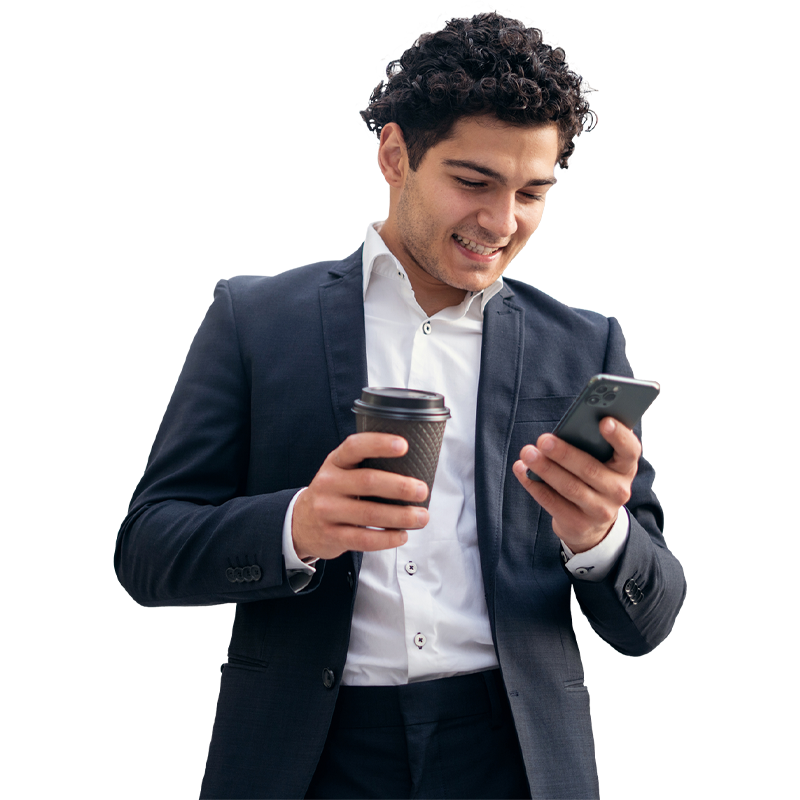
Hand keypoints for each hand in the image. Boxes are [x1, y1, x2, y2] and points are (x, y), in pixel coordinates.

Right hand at [291, 433, 429, 560]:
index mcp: (335, 462)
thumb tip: (413, 465)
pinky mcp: (332, 536)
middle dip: (400, 486)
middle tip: (422, 491)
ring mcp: (328, 511)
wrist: (301, 523)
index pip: (355, 447)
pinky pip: (365, 539)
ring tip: (421, 516)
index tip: (404, 445)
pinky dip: (388, 538)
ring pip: (370, 514)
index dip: (379, 444)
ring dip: (401, 516)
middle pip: (368, 482)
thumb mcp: (341, 471)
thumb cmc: (333, 493)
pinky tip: (402, 535)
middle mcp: (329, 484)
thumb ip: (366, 465)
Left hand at [511, 417, 639, 553]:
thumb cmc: (592, 479)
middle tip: (543, 439)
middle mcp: (618, 490)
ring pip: (570, 487)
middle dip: (564, 453)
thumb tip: (562, 430)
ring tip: (528, 453)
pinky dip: (534, 485)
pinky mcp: (578, 524)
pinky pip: (552, 502)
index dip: (619, 436)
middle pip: (590, 469)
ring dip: (545, 468)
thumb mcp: (600, 464)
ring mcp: (600, 510)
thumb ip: (589, 446)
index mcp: (625, 468)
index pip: (630, 450)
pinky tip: (522, 470)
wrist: (592, 525)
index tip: (603, 421)